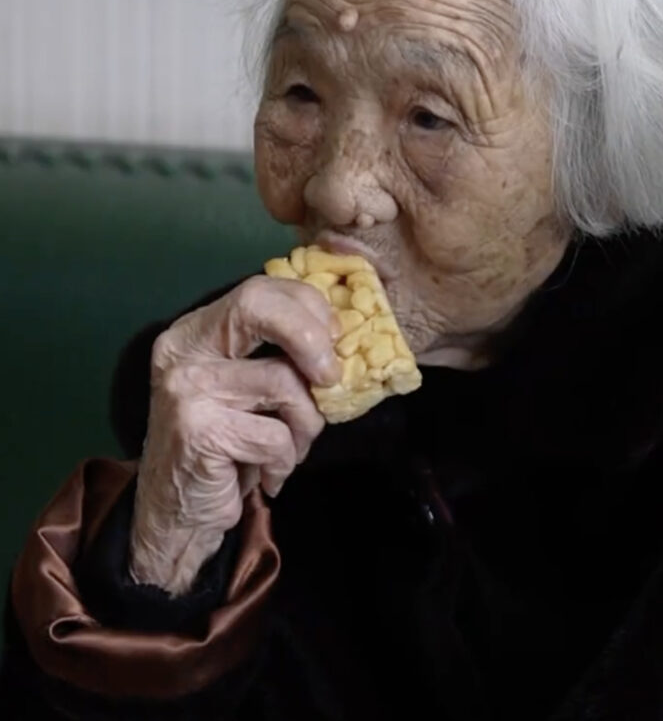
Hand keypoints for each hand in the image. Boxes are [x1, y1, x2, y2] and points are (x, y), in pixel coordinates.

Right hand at [129, 275, 340, 595]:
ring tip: (290, 449)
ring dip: (305, 425)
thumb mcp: (252, 391)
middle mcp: (183, 350)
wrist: (177, 514)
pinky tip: (267, 476)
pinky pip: (275, 436)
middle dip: (311, 339)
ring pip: (283, 382)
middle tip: (332, 378)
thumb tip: (342, 338)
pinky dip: (284, 461)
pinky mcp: (198, 430)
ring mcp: (186, 388)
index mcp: (197, 331)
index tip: (334, 337)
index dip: (307, 307)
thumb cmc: (228, 447)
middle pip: (259, 309)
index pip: (258, 290)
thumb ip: (282, 357)